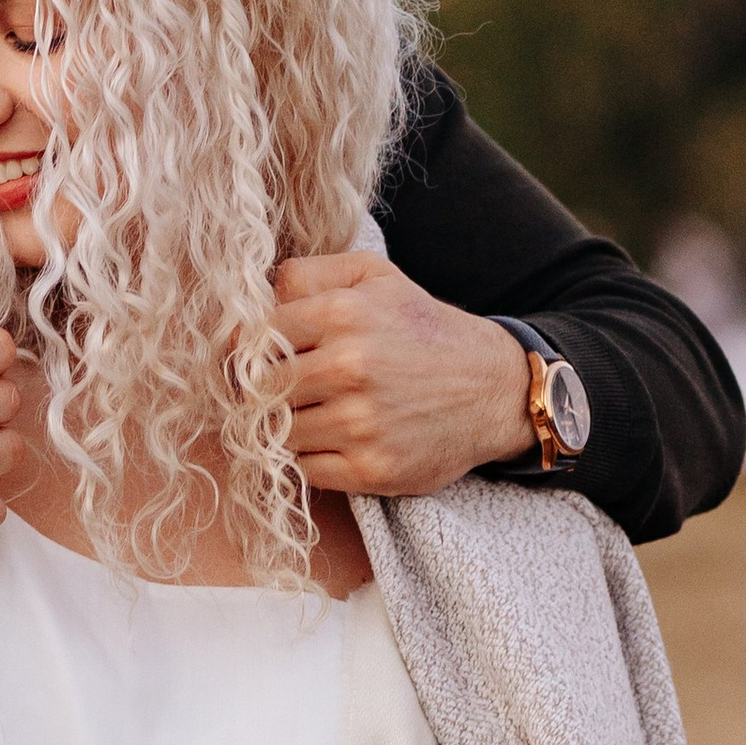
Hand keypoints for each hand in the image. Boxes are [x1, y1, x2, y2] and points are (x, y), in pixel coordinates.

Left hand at [274, 248, 533, 497]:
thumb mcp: (374, 278)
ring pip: (278, 432)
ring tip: (315, 413)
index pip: (256, 337)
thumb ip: (310, 274)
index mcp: (343, 313)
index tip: (265, 358)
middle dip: (267, 391)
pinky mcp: (370, 469)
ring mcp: (360, 423)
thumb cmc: (422, 330)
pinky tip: (332, 441)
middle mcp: (349, 367)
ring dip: (287, 427)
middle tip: (288, 390)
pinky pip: (304, 470)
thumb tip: (253, 300)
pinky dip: (310, 459)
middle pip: (261, 388)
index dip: (254, 350)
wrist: (492, 389)